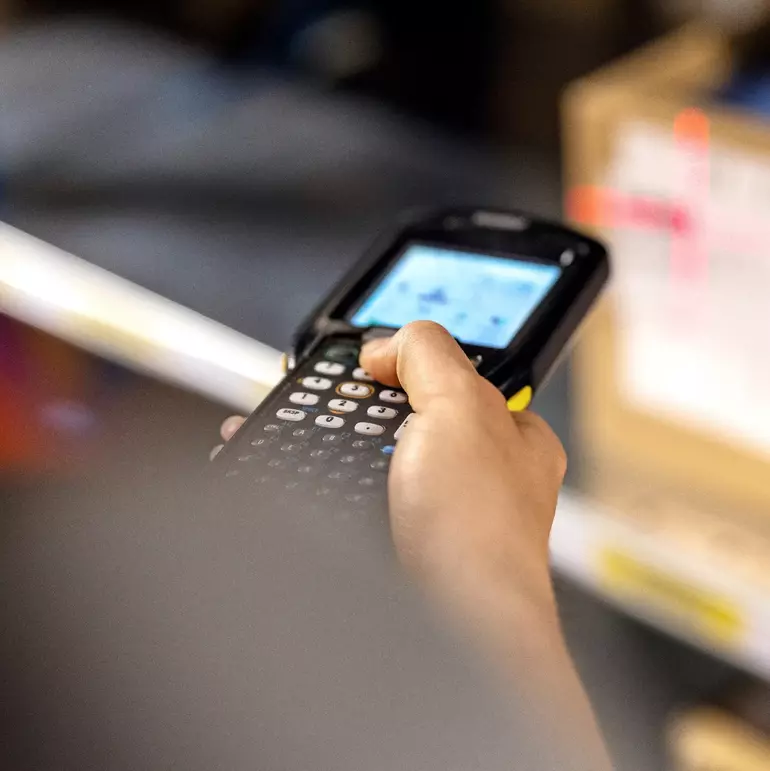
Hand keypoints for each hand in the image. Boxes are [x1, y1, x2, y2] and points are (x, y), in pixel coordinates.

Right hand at [213, 324, 608, 767]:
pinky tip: (279, 472)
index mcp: (512, 436)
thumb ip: (427, 353)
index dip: (408, 364)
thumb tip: (384, 348)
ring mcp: (437, 515)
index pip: (457, 378)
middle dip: (354, 407)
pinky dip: (312, 483)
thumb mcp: (461, 406)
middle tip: (314, 398)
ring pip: (371, 462)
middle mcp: (478, 476)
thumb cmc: (481, 527)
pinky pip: (347, 500)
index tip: (364, 364)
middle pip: (406, 420)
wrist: (456, 628)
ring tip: (276, 425)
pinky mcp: (398, 546)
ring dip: (322, 443)